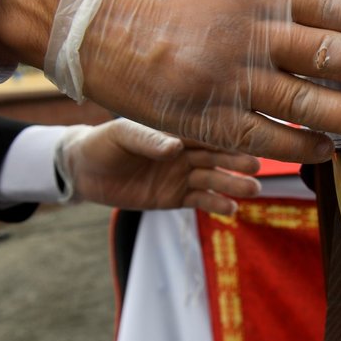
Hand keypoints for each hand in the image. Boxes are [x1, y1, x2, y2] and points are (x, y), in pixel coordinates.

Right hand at [0, 0, 340, 161]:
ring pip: (310, 104)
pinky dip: (302, 146)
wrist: (73, 9)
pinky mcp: (202, 118)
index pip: (336, 9)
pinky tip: (331, 152)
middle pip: (336, 57)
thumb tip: (300, 8)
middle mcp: (251, 35)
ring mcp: (229, 79)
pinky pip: (265, 138)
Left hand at [56, 118, 260, 214]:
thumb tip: (177, 148)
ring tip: (253, 190)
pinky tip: (232, 209)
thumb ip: (149, 140)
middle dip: (236, 161)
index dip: (227, 136)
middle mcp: (185, 152)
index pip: (207, 131)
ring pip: (213, 179)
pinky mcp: (176, 197)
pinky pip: (201, 200)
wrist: (84, 170)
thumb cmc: (103, 144)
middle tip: (257, 167)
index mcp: (176, 130)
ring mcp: (182, 175)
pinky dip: (217, 204)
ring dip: (233, 185)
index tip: (248, 138)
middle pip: (217, 157)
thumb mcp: (121, 136)